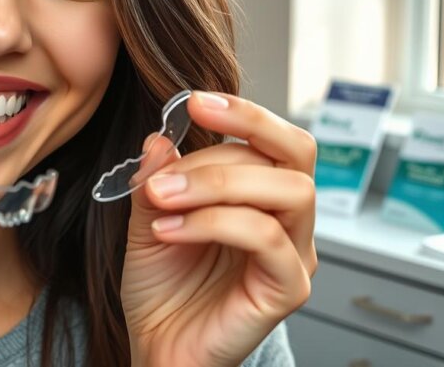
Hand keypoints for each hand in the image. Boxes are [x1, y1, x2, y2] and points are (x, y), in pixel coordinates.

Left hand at [120, 91, 316, 366]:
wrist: (158, 347)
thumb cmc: (163, 287)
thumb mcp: (149, 217)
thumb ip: (158, 176)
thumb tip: (160, 135)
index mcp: (263, 196)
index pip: (276, 140)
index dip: (243, 113)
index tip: (194, 101)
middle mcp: (288, 221)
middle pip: (294, 155)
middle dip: (233, 140)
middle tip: (176, 149)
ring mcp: (293, 255)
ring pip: (288, 192)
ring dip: (216, 183)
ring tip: (162, 197)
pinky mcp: (287, 289)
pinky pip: (266, 238)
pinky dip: (213, 222)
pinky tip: (169, 229)